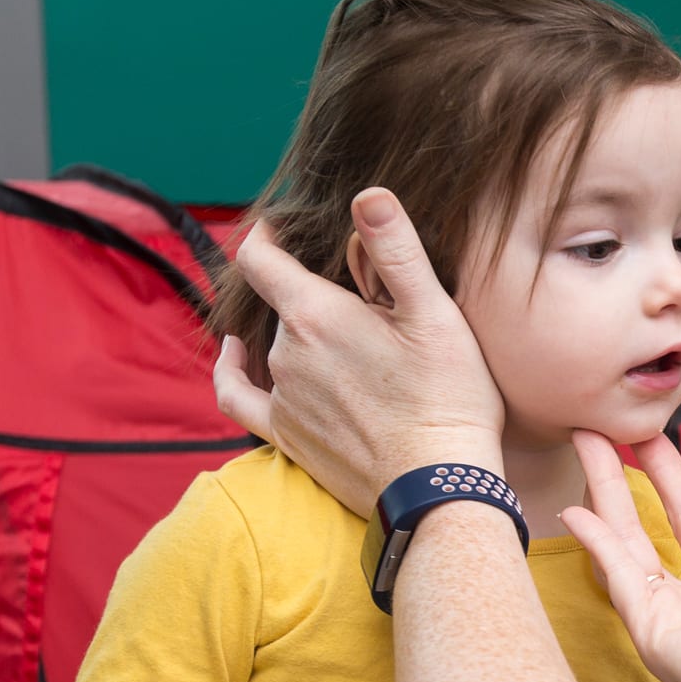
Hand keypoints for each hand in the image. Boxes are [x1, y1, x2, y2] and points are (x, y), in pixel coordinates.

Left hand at [213, 188, 506, 514]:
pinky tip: (235, 358)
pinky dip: (231, 371)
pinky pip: (238, 397)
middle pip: (279, 303)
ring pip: (274, 346)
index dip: (265, 235)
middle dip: (305, 291)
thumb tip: (367, 194)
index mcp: (315, 315)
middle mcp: (285, 353)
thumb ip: (397, 251)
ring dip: (297, 333)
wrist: (437, 487)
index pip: (260, 258)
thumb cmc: (449, 398)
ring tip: (340, 337)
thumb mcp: (435, 315)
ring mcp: (282, 398)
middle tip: (356, 298)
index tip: (279, 224)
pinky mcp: (286, 437)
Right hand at [561, 430, 680, 681]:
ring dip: (603, 492)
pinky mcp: (654, 635)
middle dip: (624, 478)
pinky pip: (619, 578)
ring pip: (625, 544)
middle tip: (598, 430)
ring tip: (579, 439)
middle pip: (650, 527)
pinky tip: (574, 508)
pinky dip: (596, 543)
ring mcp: (672, 619)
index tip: (648, 438)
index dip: (673, 479)